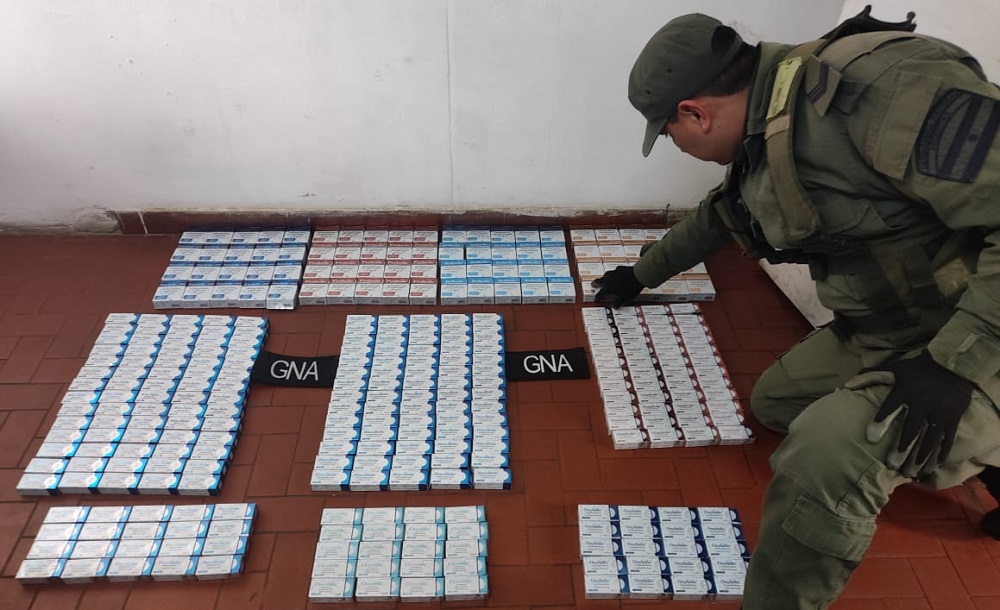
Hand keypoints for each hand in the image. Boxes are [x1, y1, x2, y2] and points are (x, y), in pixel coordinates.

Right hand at [592, 265, 643, 307]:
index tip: (596, 299)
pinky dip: (614, 272)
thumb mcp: (625, 298)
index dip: (598, 297)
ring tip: (604, 277)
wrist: (639, 276)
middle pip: (600, 281)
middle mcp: (610, 279)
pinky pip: (615, 270)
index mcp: (609, 287)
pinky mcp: (620, 268)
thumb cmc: (631, 288)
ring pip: (606, 274)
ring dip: (604, 276)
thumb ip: (618, 302)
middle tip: (593, 283)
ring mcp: (614, 272)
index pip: (601, 293)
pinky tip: (616, 272)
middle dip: (596, 283)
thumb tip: (614, 306)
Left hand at [844, 351, 974, 476]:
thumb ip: (869, 377)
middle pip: (911, 430)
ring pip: (929, 439)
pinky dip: (940, 454)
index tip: (870, 438)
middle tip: (891, 465)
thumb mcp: (893, 369)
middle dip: (901, 449)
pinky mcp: (952, 419)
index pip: (890, 408)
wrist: (952, 366)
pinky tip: (932, 467)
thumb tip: (845, 385)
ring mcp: (939, 412)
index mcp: (904, 391)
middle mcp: (922, 403)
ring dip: (920, 457)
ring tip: (910, 473)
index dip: (880, 422)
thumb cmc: (916, 370)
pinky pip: (947, 439)